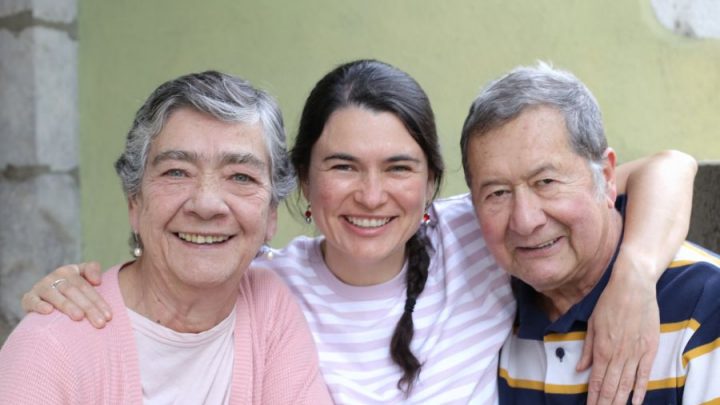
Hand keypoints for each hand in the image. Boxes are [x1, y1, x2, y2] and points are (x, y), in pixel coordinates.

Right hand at [21, 262, 111, 327]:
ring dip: (67, 306)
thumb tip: (97, 280)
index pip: (86, 286)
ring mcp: (41, 287)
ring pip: (56, 295)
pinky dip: (39, 305)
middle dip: (89, 308)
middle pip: (74, 292)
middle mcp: (55, 277)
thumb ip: (92, 270)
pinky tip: (48, 311)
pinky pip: (32, 300)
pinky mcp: (28, 298)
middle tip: (100, 323)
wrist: (45, 298)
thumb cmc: (71, 290)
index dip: (98, 301)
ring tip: (79, 317)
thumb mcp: (82, 277)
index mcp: (70, 271)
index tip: (109, 316)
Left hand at [577, 253, 658, 404]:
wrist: (632, 286)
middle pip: (611, 385)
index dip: (593, 396)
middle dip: (605, 402)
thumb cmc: (609, 302)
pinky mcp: (650, 348)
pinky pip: (645, 374)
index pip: (596, 380)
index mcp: (601, 348)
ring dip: (619, 400)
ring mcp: (635, 352)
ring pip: (626, 383)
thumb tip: (580, 368)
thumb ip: (587, 348)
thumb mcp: (592, 323)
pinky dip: (640, 389)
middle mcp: (617, 353)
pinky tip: (635, 402)